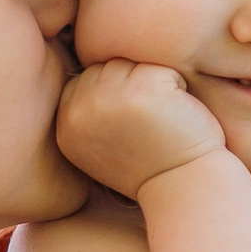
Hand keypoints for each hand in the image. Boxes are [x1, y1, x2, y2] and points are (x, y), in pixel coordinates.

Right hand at [58, 60, 225, 199]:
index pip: (83, 79)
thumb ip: (87, 112)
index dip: (114, 92)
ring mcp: (111, 98)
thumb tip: (89, 68)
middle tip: (149, 121)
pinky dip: (177, 86)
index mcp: (67, 126)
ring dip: (153, 82)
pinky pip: (160, 67)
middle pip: (108, 67)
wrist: (184, 188)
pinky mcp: (143, 90)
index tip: (132, 121)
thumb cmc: (150, 167)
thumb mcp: (99, 146)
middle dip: (133, 84)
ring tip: (161, 117)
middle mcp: (81, 111)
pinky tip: (177, 114)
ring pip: (132, 63)